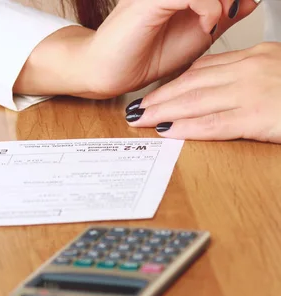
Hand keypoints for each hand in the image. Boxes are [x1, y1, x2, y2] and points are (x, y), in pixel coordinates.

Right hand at [80, 0, 257, 97]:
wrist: (106, 73)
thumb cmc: (141, 59)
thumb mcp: (194, 37)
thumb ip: (219, 17)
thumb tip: (248, 2)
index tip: (236, 12)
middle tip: (228, 16)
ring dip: (221, 1)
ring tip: (216, 23)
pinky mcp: (149, 2)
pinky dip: (209, 9)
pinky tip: (206, 27)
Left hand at [125, 42, 280, 143]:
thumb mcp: (280, 71)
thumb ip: (254, 76)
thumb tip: (228, 89)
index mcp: (257, 57)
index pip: (204, 68)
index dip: (175, 81)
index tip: (155, 91)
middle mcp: (251, 69)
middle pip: (192, 82)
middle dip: (160, 96)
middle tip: (137, 106)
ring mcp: (253, 91)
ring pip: (195, 100)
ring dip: (163, 111)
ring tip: (141, 119)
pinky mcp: (258, 114)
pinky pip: (214, 123)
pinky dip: (187, 127)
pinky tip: (168, 132)